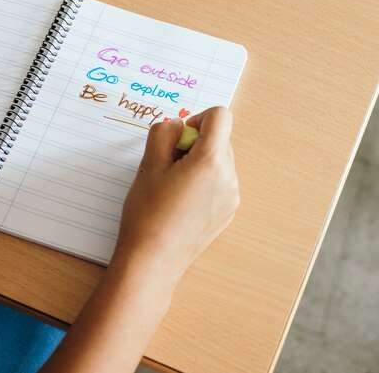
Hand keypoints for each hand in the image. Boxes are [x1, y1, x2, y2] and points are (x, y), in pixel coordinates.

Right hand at [112, 106, 239, 289]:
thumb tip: (177, 125)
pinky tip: (181, 201)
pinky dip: (204, 181)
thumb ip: (163, 133)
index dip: (198, 118)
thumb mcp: (149, 165)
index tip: (178, 138)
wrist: (152, 261)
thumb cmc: (147, 214)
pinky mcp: (227, 213)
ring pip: (220, 161)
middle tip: (168, 165)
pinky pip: (220, 182)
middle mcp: (229, 178)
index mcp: (211, 162)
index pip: (221, 116)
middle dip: (195, 143)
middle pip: (220, 140)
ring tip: (173, 186)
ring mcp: (231, 198)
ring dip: (199, 162)